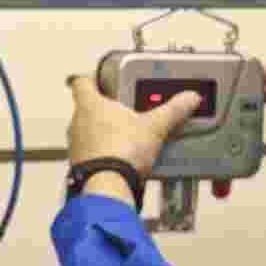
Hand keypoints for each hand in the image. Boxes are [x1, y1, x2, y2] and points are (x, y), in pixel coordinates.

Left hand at [66, 75, 198, 178]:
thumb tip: (189, 99)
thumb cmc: (120, 151)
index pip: (82, 82)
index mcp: (90, 105)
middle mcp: (77, 123)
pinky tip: (122, 160)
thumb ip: (173, 110)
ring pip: (87, 133)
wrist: (107, 186)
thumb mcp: (154, 126)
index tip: (103, 81)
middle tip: (126, 111)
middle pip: (87, 108)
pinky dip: (104, 155)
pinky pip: (91, 155)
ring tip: (128, 138)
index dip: (92, 79)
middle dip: (106, 110)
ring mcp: (77, 146)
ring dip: (104, 134)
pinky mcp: (80, 166)